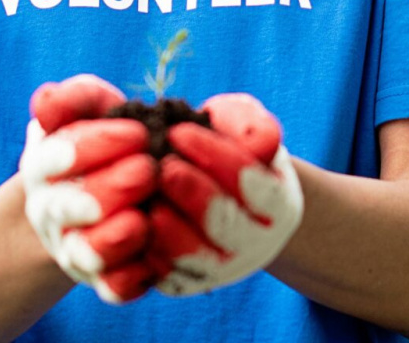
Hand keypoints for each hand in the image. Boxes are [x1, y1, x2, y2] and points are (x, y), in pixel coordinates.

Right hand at [20, 74, 157, 303]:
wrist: (111, 188)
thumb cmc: (105, 138)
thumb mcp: (91, 109)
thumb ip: (74, 98)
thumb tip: (45, 102)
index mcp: (45, 165)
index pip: (58, 156)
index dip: (98, 144)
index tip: (139, 133)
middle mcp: (52, 211)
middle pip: (69, 207)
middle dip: (108, 188)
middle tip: (148, 170)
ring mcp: (75, 248)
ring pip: (85, 252)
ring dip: (113, 238)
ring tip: (142, 221)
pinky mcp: (103, 279)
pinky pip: (111, 288)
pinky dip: (129, 279)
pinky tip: (153, 260)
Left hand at [146, 93, 303, 295]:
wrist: (213, 188)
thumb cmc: (227, 147)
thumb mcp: (242, 125)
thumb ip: (252, 125)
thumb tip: (260, 143)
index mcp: (276, 203)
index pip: (250, 182)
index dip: (214, 156)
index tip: (178, 131)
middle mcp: (256, 243)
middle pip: (225, 225)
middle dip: (192, 194)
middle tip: (162, 167)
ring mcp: (222, 268)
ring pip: (195, 257)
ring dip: (168, 228)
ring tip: (148, 198)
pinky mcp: (186, 283)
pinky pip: (165, 275)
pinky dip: (147, 251)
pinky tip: (132, 221)